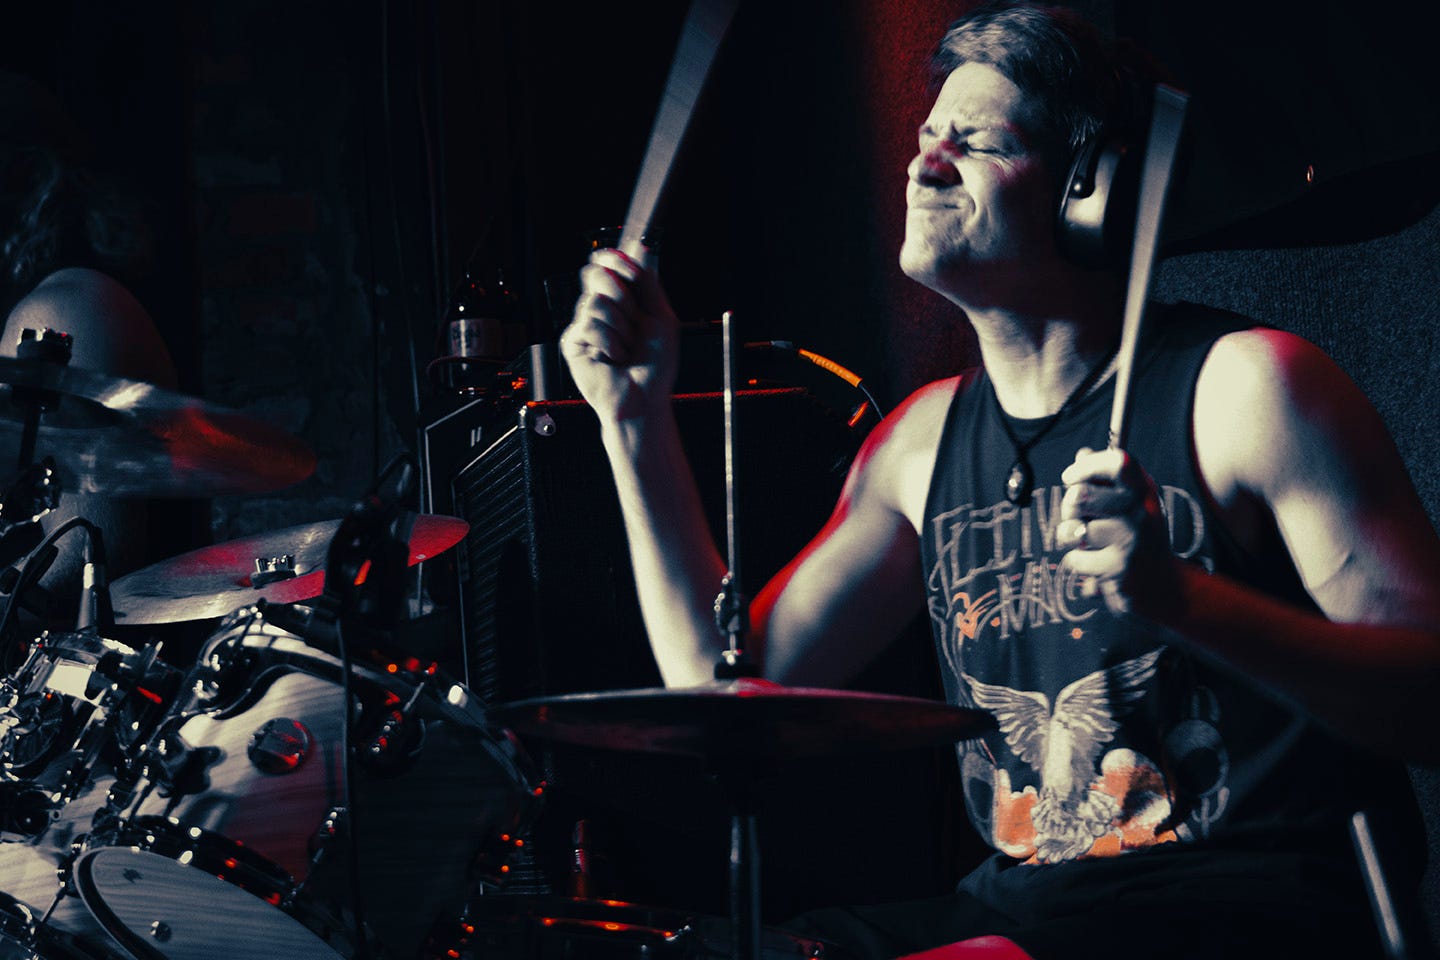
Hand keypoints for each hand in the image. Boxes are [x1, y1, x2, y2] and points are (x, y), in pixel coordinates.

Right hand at [559, 248, 678, 423]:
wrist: (644, 398)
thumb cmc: (655, 366)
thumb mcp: (661, 317)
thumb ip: (649, 283)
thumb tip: (641, 248)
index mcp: (620, 299)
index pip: (606, 263)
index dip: (616, 259)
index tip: (632, 270)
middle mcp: (600, 308)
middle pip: (595, 273)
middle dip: (622, 295)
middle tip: (635, 321)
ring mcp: (584, 324)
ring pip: (594, 301)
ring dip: (620, 327)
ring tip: (626, 347)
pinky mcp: (573, 342)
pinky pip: (588, 325)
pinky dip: (609, 342)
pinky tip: (614, 357)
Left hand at [1055, 446, 1181, 617]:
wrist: (1165, 588)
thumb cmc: (1139, 538)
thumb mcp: (1131, 504)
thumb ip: (1106, 480)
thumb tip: (1083, 453)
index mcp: (1143, 491)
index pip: (1118, 463)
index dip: (1087, 467)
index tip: (1070, 477)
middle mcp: (1140, 512)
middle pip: (1080, 496)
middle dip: (1068, 509)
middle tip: (1078, 518)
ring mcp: (1130, 541)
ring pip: (1072, 530)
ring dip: (1071, 538)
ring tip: (1088, 543)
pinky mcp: (1117, 569)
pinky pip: (1074, 559)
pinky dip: (1079, 564)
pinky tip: (1097, 565)